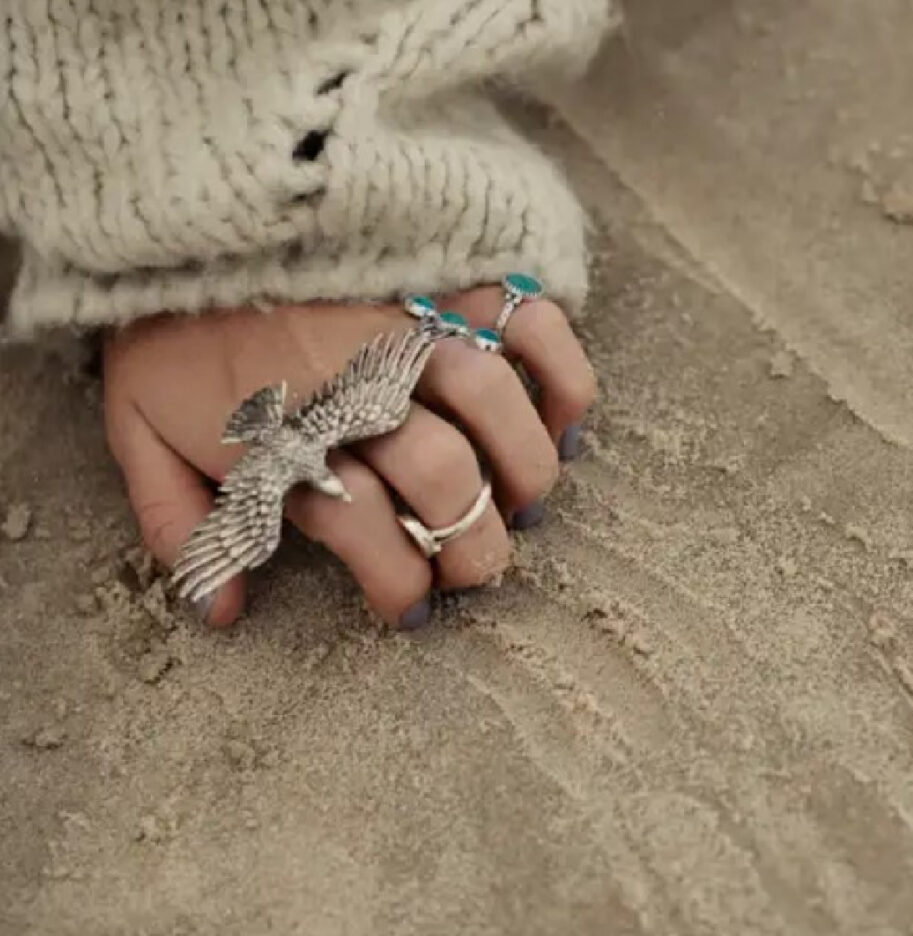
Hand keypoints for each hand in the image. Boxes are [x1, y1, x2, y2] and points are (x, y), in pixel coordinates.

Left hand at [101, 285, 595, 629]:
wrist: (181, 214)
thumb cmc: (168, 333)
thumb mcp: (140, 433)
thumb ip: (183, 528)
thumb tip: (223, 613)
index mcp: (291, 438)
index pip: (372, 538)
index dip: (403, 588)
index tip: (412, 607)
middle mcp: (361, 388)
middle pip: (449, 485)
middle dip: (478, 551)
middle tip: (480, 573)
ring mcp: (414, 326)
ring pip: (501, 414)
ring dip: (526, 479)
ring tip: (523, 509)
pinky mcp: (448, 277)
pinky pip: (531, 327)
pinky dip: (562, 378)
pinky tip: (564, 425)